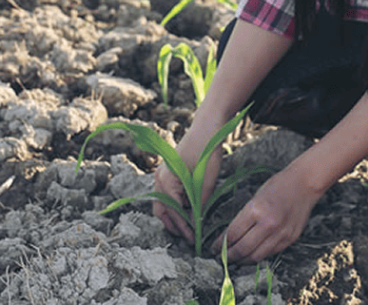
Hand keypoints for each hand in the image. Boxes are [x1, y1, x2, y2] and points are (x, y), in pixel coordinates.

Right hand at [153, 127, 221, 242]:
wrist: (208, 127)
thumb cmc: (207, 151)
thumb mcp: (206, 181)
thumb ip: (200, 204)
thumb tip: (196, 224)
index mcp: (165, 181)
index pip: (172, 213)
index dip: (184, 228)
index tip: (194, 240)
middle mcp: (159, 179)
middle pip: (162, 211)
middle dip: (175, 225)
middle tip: (190, 237)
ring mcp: (162, 175)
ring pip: (163, 203)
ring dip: (174, 216)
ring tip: (189, 227)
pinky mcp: (168, 172)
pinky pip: (168, 194)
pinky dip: (176, 204)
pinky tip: (189, 210)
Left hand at [213, 163, 320, 263]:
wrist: (305, 183)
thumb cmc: (279, 185)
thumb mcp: (256, 197)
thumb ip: (244, 217)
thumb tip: (230, 236)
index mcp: (256, 209)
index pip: (232, 234)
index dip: (220, 244)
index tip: (213, 248)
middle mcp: (268, 224)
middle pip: (242, 249)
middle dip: (228, 256)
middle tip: (221, 258)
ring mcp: (280, 233)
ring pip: (256, 256)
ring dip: (242, 260)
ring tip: (235, 259)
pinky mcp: (290, 239)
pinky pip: (270, 254)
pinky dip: (258, 255)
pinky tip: (252, 253)